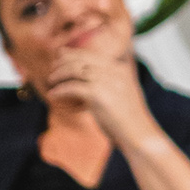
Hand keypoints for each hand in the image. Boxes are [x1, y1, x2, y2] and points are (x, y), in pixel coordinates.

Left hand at [44, 10, 145, 141]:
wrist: (139, 135)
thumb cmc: (129, 120)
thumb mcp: (121, 95)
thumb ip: (107, 84)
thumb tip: (85, 82)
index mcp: (120, 69)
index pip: (92, 55)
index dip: (73, 54)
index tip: (60, 56)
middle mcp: (114, 71)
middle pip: (82, 59)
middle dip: (63, 62)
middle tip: (52, 70)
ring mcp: (107, 81)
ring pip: (75, 70)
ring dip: (59, 75)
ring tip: (50, 81)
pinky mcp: (98, 95)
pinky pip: (72, 87)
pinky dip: (60, 90)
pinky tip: (53, 95)